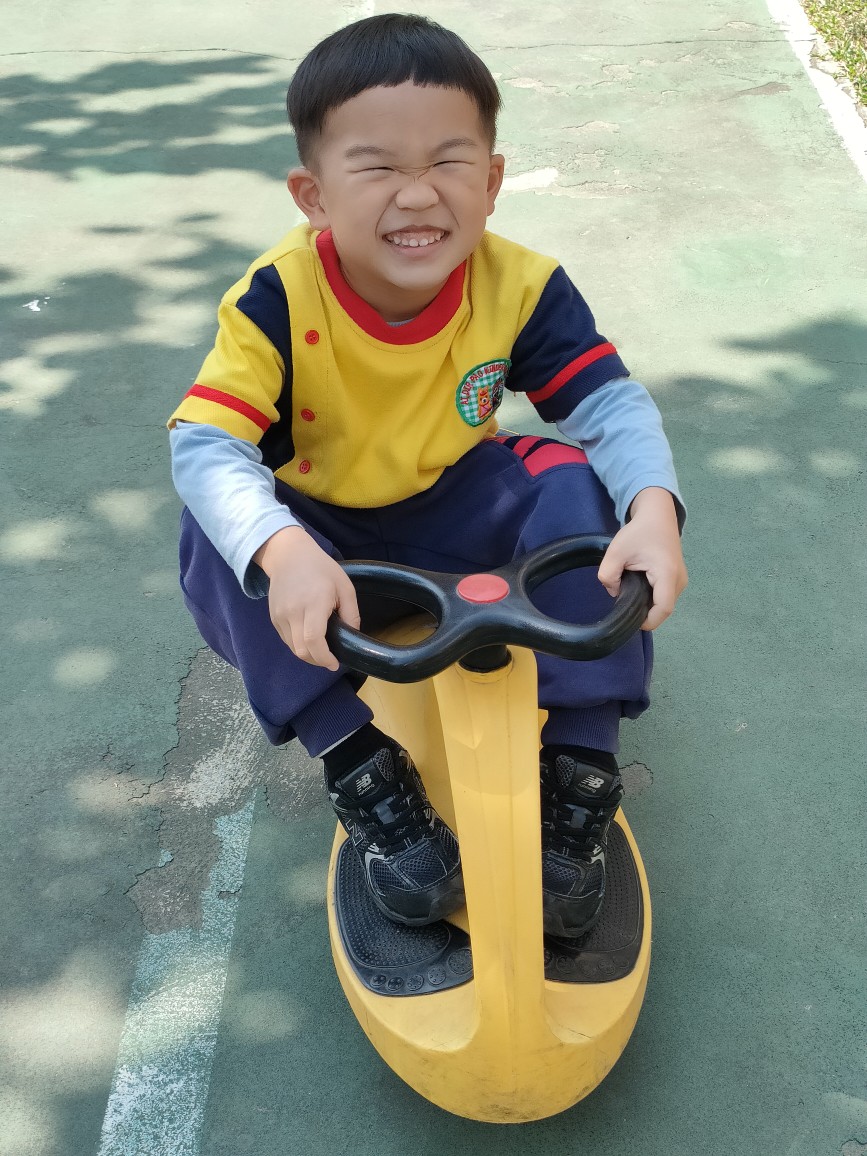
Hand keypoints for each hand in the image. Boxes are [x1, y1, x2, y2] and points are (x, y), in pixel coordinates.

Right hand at [253, 526, 359, 669]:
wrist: (288, 555)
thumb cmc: (321, 569)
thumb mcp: (345, 587)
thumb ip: (351, 613)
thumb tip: (353, 635)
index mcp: (314, 603)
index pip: (314, 640)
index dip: (324, 658)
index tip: (334, 664)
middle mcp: (293, 611)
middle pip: (301, 650)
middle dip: (317, 661)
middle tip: (330, 659)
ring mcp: (280, 615)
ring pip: (293, 648)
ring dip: (308, 654)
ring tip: (321, 649)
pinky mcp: (274, 617)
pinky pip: (286, 639)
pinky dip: (298, 645)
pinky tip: (309, 637)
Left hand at [597, 488, 686, 630]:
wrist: (657, 516)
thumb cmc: (639, 532)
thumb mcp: (616, 551)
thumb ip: (608, 575)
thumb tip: (613, 593)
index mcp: (667, 574)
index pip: (663, 609)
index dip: (648, 621)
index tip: (630, 620)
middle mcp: (679, 580)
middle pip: (663, 609)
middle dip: (644, 612)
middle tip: (624, 605)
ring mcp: (681, 580)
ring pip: (665, 604)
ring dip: (648, 605)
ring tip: (630, 594)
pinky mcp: (678, 579)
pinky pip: (665, 597)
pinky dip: (652, 598)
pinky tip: (638, 589)